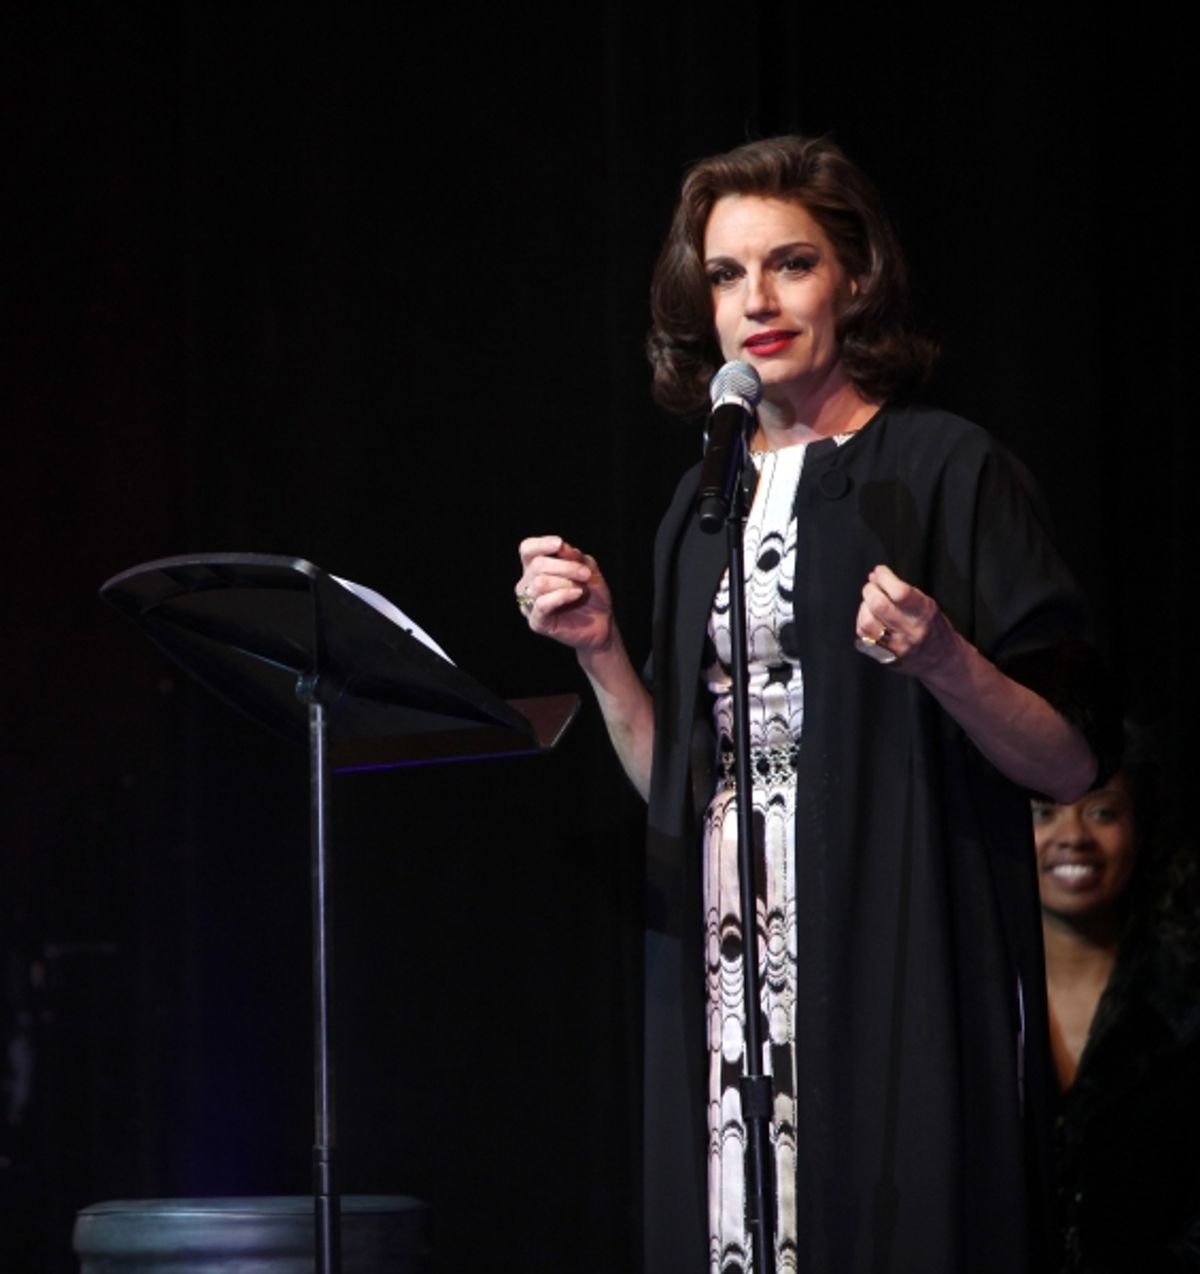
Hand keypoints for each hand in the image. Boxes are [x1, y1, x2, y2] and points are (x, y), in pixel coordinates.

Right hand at [515, 535, 614, 652]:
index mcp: (536, 568)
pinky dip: (562, 595)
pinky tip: (576, 594)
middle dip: (566, 566)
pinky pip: (542, 604)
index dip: (540, 544)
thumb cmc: (592, 595)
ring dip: (566, 582)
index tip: (559, 543)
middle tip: (586, 574)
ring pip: (539, 583)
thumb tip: (561, 546)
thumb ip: (575, 557)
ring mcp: (530, 604)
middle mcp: (527, 584)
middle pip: (537, 565)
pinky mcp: (537, 622)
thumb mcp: (588, 569)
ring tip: (583, 588)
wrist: (602, 624)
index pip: (527, 549)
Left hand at [855, 563, 958, 677]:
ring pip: (867, 622)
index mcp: (925, 613)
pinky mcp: (885, 657)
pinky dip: (862, 622)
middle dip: (870, 590)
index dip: (885, 577)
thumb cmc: (934, 628)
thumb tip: (875, 576)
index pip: (900, 592)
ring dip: (863, 607)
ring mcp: (897, 646)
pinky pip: (864, 637)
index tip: (880, 571)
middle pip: (879, 606)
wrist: (942, 660)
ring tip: (869, 603)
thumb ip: (903, 590)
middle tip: (871, 586)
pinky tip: (869, 617)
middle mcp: (911, 631)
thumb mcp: (927, 604)